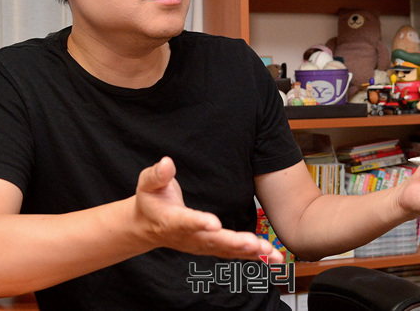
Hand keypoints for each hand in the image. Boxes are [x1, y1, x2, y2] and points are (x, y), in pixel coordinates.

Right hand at [132, 157, 283, 262]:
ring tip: (269, 251)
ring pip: (226, 250)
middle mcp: (188, 237)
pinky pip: (233, 253)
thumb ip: (157, 175)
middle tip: (252, 243)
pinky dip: (254, 255)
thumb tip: (167, 162)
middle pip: (212, 241)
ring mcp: (201, 245)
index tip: (213, 223)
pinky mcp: (211, 247)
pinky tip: (273, 255)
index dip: (199, 223)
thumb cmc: (150, 201)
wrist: (146, 227)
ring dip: (249, 252)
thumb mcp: (147, 184)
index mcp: (171, 221)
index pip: (186, 222)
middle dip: (234, 243)